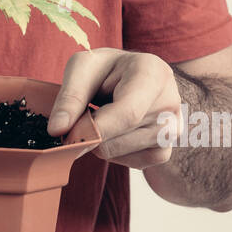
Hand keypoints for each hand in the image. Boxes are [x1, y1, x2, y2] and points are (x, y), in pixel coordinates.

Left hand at [48, 49, 180, 169]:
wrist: (130, 76)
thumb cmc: (105, 69)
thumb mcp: (82, 68)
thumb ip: (70, 97)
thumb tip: (57, 130)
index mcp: (152, 72)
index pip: (128, 113)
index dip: (96, 130)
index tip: (69, 135)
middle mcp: (170, 100)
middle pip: (124, 136)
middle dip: (94, 135)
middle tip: (82, 119)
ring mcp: (174, 126)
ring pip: (128, 152)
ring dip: (104, 144)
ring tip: (102, 119)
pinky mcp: (167, 147)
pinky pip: (138, 163)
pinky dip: (117, 154)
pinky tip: (114, 134)